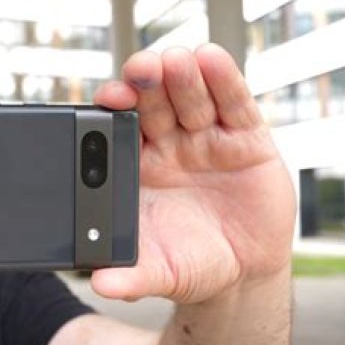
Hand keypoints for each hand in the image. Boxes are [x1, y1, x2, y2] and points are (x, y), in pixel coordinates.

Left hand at [92, 44, 294, 303]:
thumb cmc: (191, 264)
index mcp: (138, 167)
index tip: (110, 99)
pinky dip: (225, 82)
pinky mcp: (245, 139)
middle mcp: (169, 144)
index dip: (115, 109)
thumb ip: (130, 275)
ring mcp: (206, 138)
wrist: (242, 273)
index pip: (121, 127)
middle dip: (148, 82)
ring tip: (178, 61)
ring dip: (184, 76)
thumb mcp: (160, 272)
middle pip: (155, 102)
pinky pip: (234, 105)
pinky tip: (213, 61)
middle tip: (143, 68)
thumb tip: (99, 283)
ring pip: (191, 97)